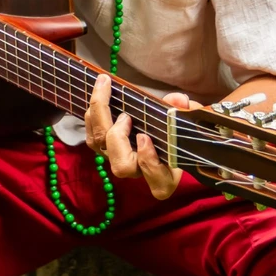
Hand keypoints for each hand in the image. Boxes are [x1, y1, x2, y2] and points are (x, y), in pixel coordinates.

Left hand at [84, 74, 199, 200]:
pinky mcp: (104, 149)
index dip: (150, 163)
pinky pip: (92, 138)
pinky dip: (92, 117)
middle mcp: (138, 171)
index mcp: (165, 173)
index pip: (158, 182)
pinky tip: (99, 93)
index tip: (145, 137)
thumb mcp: (183, 121)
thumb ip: (181, 111)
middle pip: (122, 165)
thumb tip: (178, 99)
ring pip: (102, 148)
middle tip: (126, 115)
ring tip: (106, 93)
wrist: (157, 128)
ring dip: (100, 120)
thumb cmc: (173, 129)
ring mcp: (118, 160)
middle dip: (118, 137)